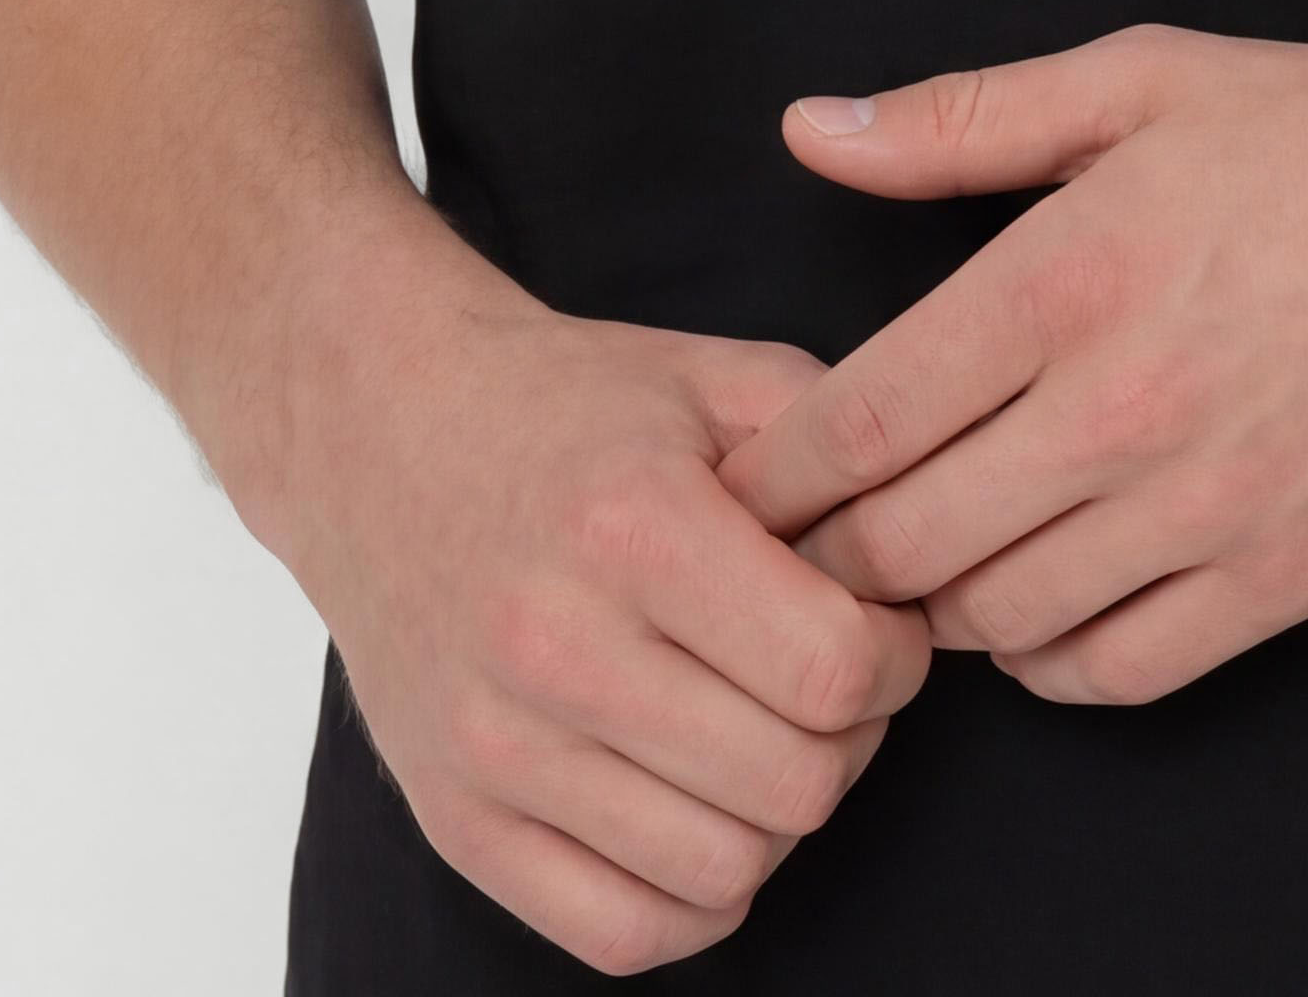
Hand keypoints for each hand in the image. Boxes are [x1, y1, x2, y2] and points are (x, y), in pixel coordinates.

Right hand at [249, 247, 932, 972]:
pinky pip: (624, 933)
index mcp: (633, 523)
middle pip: (792, 782)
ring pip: (721, 870)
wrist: (378, 433)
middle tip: (826, 679)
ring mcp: (497, 748)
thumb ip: (835, 443)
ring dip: (776, 818)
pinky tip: (701, 811)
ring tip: (761, 734)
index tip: (879, 624)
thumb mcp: (712, 375)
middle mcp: (555, 644)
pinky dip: (695, 896)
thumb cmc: (567, 406)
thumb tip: (929, 550)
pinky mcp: (457, 822)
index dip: (896, 658)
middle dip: (850, 738)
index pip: (832, 668)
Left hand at [717, 21, 1307, 708]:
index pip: (859, 424)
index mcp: (1067, 275)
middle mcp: (1120, 407)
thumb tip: (810, 132)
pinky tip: (1041, 605)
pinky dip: (1048, 662)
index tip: (740, 489)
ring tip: (930, 563)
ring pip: (996, 621)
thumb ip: (960, 119)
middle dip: (835, 556)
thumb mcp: (1139, 81)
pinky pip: (1112, 674)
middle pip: (903, 545)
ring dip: (939, 605)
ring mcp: (1202, 510)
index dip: (775, 477)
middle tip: (816, 543)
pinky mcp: (1278, 583)